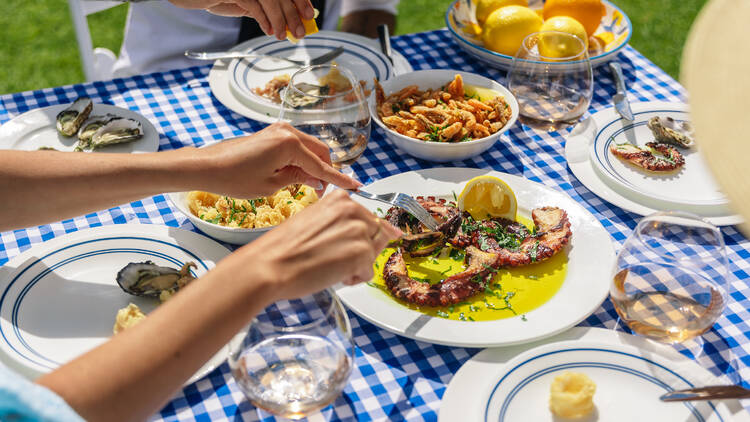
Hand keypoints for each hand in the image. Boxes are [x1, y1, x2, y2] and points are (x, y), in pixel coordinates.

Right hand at [168, 0, 313, 39]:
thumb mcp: (246, 4)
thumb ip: (265, 10)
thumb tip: (288, 22)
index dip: (299, 0)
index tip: (308, 14)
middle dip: (293, 14)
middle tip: (299, 32)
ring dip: (280, 18)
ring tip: (282, 35)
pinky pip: (253, 4)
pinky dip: (263, 18)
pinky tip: (268, 30)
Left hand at [193, 121, 358, 197]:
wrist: (207, 166)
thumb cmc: (235, 178)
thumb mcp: (271, 185)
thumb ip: (299, 180)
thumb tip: (317, 181)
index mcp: (290, 144)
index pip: (322, 167)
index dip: (340, 179)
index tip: (357, 187)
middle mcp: (288, 132)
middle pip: (321, 152)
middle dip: (326, 171)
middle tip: (322, 193)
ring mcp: (280, 130)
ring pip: (310, 148)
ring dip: (314, 165)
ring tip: (308, 187)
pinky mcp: (272, 133)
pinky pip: (297, 145)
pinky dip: (302, 159)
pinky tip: (297, 175)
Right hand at [234, 190, 402, 300]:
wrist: (269, 265)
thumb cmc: (284, 248)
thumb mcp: (314, 221)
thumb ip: (343, 222)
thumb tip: (385, 230)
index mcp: (341, 199)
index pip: (370, 218)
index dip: (359, 237)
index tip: (348, 245)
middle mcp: (354, 210)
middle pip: (376, 235)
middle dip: (360, 250)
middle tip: (331, 257)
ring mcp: (359, 231)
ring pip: (372, 254)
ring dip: (355, 265)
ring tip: (329, 265)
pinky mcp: (362, 253)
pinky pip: (368, 272)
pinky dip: (353, 279)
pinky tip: (331, 275)